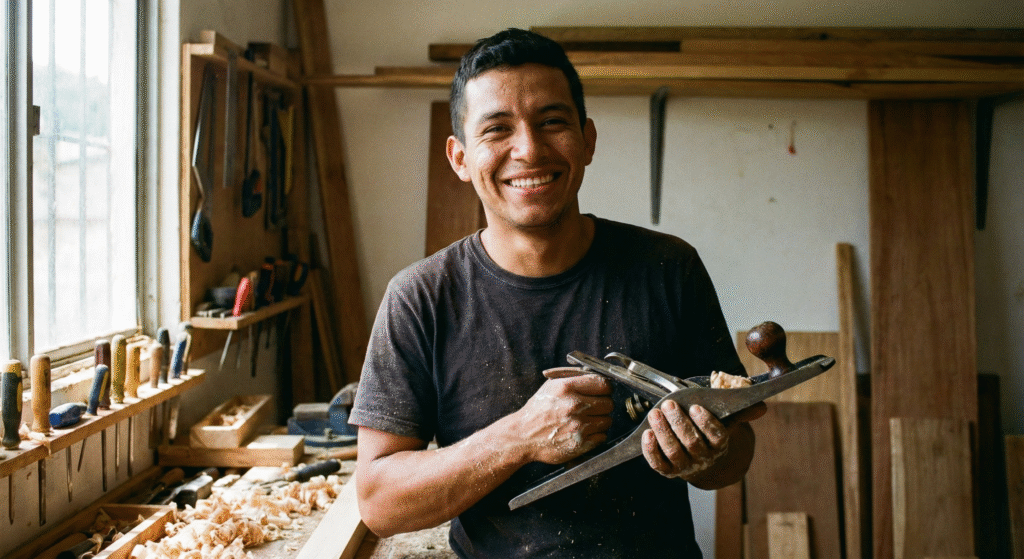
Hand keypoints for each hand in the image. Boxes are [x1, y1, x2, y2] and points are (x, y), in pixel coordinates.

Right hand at [513, 367, 613, 464]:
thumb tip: (598, 377)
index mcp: (566, 388)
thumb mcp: (551, 386)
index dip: (605, 388)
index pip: (603, 383)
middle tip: (592, 408)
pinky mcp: (580, 443)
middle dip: (602, 405)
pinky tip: (583, 432)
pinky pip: (602, 436)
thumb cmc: (537, 411)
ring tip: (586, 421)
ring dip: (599, 420)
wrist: (522, 436)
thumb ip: (574, 379)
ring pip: (607, 420)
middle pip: (609, 403)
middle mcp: (574, 405)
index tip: (602, 391)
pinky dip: (595, 435)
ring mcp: (578, 426)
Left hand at [641, 400, 766, 479]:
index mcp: (720, 446)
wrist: (703, 461)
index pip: (717, 436)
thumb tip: (761, 406)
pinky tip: (647, 433)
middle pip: (692, 443)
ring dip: (663, 433)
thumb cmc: (711, 433)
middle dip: (680, 423)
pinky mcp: (669, 471)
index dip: (706, 423)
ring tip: (656, 413)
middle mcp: (704, 459)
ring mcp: (685, 467)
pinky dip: (651, 450)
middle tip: (670, 404)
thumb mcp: (727, 421)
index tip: (697, 407)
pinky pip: (658, 464)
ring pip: (674, 452)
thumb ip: (742, 412)